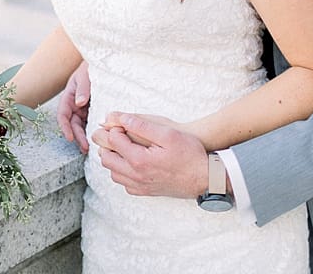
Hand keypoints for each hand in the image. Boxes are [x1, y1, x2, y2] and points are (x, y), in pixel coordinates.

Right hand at [57, 60, 91, 151]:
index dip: (65, 127)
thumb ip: (83, 88)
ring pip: (82, 126)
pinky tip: (100, 138)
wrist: (104, 63)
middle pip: (73, 124)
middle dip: (77, 136)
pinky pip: (92, 122)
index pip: (63, 114)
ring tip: (91, 149)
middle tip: (85, 147)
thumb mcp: (86, 75)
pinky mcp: (95, 111)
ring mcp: (85, 109)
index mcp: (69, 96)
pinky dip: (94, 130)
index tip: (70, 137)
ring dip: (84, 137)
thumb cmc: (91, 67)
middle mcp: (75, 104)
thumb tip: (79, 103)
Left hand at [90, 113, 208, 198]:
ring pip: (112, 173)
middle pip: (106, 158)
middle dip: (108, 144)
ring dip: (114, 159)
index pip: (112, 141)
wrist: (206, 179)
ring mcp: (140, 186)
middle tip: (119, 134)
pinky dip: (122, 172)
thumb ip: (142, 126)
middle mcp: (135, 176)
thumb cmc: (190, 155)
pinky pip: (124, 183)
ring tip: (124, 147)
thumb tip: (122, 119)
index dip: (115, 128)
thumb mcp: (168, 134)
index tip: (124, 124)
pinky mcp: (146, 192)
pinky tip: (132, 163)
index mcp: (138, 160)